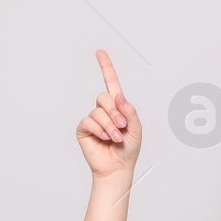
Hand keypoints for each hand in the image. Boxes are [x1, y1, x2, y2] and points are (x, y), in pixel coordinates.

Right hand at [75, 49, 141, 178]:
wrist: (117, 168)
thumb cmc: (128, 149)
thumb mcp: (136, 128)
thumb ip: (130, 111)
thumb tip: (119, 96)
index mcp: (118, 107)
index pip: (111, 83)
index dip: (106, 67)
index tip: (100, 52)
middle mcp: (104, 110)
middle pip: (104, 96)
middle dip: (115, 112)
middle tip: (122, 126)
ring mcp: (93, 119)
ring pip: (98, 111)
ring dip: (109, 125)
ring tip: (115, 138)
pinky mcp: (84, 129)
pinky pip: (89, 121)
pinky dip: (99, 129)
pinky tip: (105, 138)